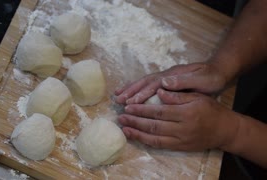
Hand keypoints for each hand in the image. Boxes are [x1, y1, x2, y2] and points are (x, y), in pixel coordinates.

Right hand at [115, 62, 226, 104]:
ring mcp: (165, 78)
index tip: (130, 103)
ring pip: (144, 83)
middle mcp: (166, 75)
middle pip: (145, 82)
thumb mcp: (202, 79)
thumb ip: (184, 81)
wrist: (218, 71)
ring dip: (131, 89)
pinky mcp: (166, 82)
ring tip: (118, 95)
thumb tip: (164, 81)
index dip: (141, 94)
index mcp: (173, 76)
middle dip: (131, 91)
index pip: (153, 85)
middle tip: (118, 100)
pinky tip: (132, 94)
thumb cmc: (211, 78)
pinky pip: (148, 85)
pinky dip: (138, 89)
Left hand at [117, 89, 239, 150]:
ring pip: (155, 137)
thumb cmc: (211, 110)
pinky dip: (146, 141)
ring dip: (137, 133)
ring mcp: (181, 140)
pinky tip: (136, 136)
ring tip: (124, 128)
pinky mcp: (180, 147)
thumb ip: (178, 95)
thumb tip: (159, 91)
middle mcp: (183, 128)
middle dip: (135, 121)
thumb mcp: (198, 97)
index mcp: (186, 113)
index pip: (159, 111)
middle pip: (154, 125)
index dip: (142, 109)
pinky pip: (160, 145)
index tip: (129, 106)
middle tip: (121, 117)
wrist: (224, 130)